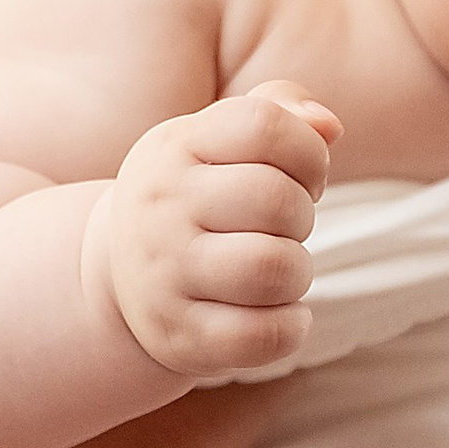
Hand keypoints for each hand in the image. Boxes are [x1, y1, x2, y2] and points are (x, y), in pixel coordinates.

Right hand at [100, 79, 339, 378]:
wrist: (119, 275)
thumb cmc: (197, 196)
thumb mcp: (217, 140)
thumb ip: (277, 111)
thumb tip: (329, 126)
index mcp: (175, 146)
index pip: (263, 125)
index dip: (308, 153)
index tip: (303, 177)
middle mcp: (161, 208)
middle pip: (276, 200)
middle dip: (303, 217)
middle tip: (286, 229)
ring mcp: (165, 277)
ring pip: (273, 269)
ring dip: (299, 272)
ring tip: (282, 271)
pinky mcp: (180, 336)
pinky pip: (263, 335)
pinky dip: (292, 326)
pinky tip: (282, 313)